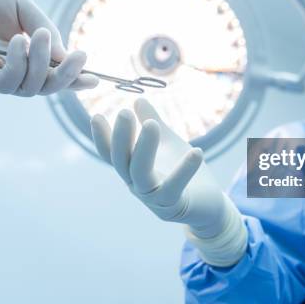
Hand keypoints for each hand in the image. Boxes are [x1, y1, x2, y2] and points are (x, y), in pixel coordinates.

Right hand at [90, 98, 227, 237]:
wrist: (207, 203)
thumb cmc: (182, 170)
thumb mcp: (167, 142)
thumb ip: (151, 122)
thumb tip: (137, 99)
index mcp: (132, 169)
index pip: (111, 153)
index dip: (102, 137)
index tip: (96, 115)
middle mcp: (137, 184)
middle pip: (122, 161)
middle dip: (121, 137)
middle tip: (123, 112)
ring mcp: (153, 197)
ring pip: (141, 173)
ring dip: (144, 148)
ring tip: (151, 124)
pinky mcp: (173, 205)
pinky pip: (175, 187)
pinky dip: (185, 169)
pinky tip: (197, 151)